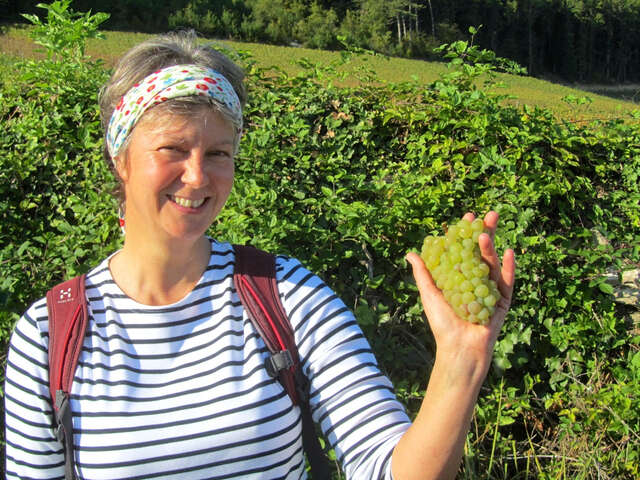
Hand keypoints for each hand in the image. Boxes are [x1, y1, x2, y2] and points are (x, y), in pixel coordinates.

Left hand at [406, 211, 515, 382]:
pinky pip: (507, 283)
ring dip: (491, 249)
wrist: (459, 348)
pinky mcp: (502, 302)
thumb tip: (409, 253)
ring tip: (486, 234)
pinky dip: (509, 269)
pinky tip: (509, 253)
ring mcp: (491, 291)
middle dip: (485, 233)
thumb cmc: (442, 323)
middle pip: (482, 252)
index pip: (464, 250)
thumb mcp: (430, 294)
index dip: (466, 233)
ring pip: (493, 265)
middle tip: (489, 215)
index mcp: (459, 277)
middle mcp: (476, 281)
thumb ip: (423, 273)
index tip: (467, 216)